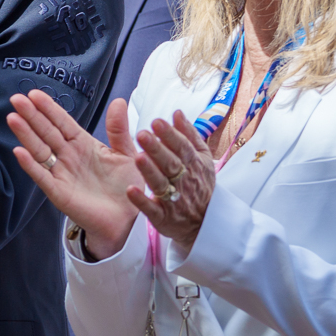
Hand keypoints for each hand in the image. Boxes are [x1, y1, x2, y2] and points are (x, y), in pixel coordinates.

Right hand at [7, 93, 141, 258]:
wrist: (128, 219)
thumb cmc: (126, 186)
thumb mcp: (126, 153)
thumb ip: (119, 129)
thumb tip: (118, 100)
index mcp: (82, 144)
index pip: (62, 122)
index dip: (48, 109)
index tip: (35, 94)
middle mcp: (68, 156)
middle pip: (46, 132)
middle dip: (31, 116)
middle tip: (16, 99)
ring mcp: (61, 174)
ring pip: (39, 150)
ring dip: (25, 135)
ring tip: (13, 118)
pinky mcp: (59, 193)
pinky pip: (42, 177)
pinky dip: (30, 165)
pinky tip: (19, 151)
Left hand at [128, 112, 215, 255]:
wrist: (205, 222)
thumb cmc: (199, 184)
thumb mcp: (201, 159)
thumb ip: (189, 136)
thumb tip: (177, 113)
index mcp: (193, 164)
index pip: (182, 147)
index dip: (170, 135)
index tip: (157, 122)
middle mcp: (184, 181)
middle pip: (171, 163)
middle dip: (158, 149)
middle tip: (143, 134)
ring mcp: (173, 200)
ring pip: (161, 184)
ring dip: (150, 171)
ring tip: (138, 157)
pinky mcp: (163, 217)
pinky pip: (152, 209)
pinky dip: (142, 201)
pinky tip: (130, 190)